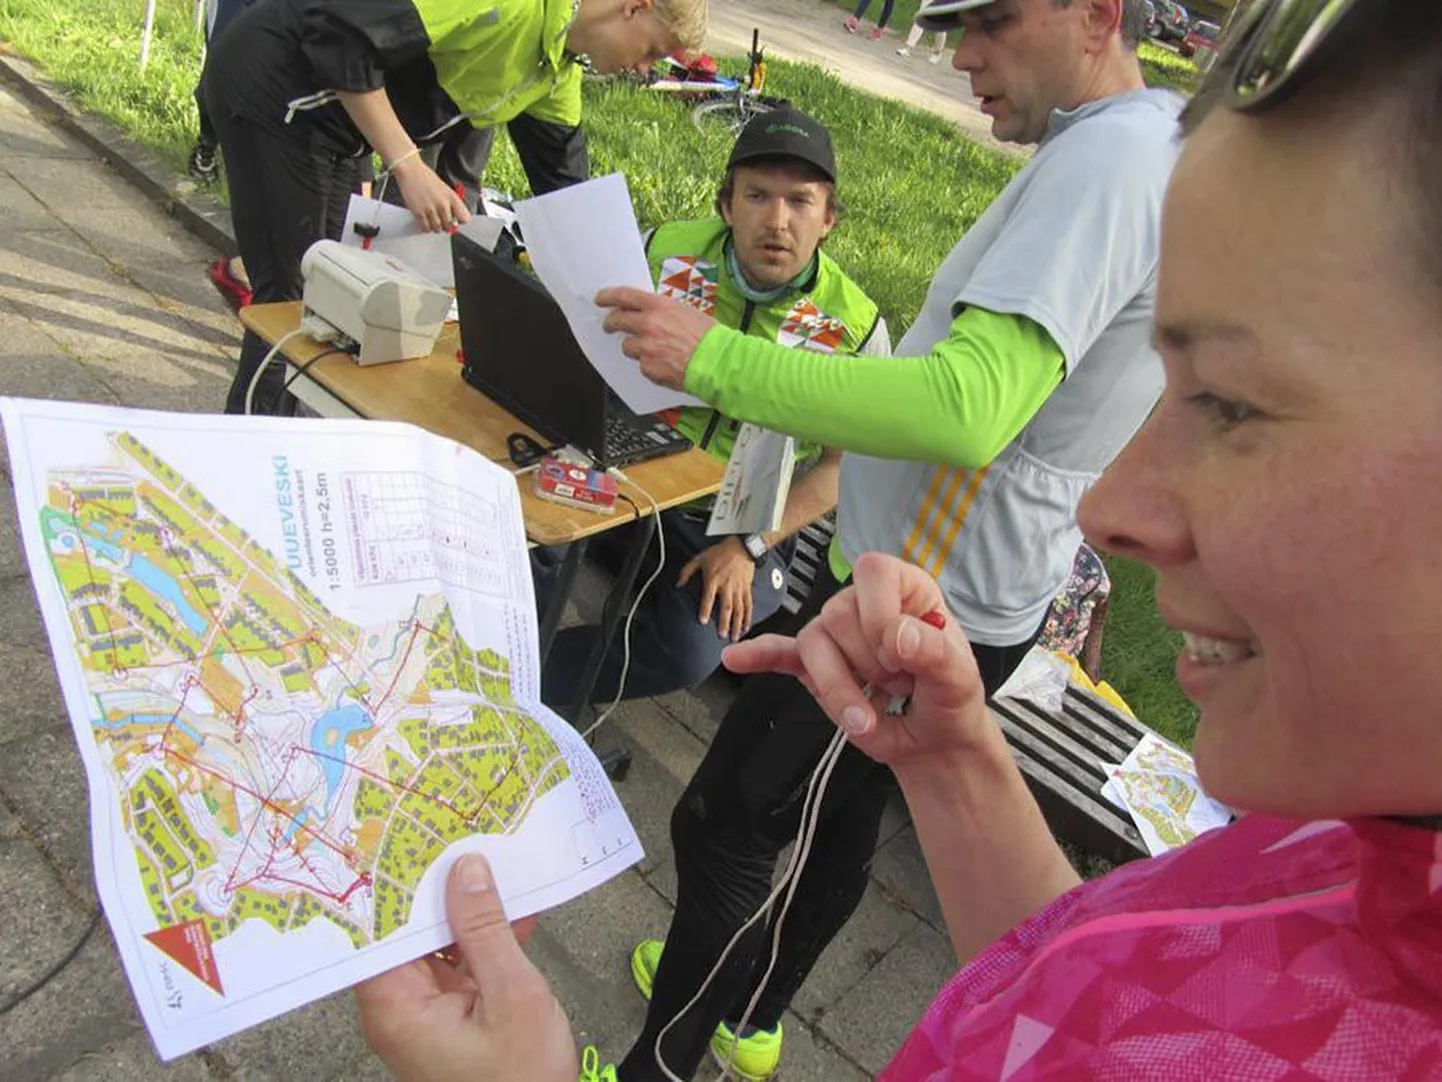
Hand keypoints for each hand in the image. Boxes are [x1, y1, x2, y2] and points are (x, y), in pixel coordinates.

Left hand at [356, 854, 576, 1081]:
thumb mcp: (512, 995)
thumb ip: (486, 930)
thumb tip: (466, 869)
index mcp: (396, 1004)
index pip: (376, 926)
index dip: (391, 878)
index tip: (408, 832)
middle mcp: (398, 1006)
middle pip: (405, 927)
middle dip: (434, 883)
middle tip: (456, 828)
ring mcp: (424, 1011)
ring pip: (435, 941)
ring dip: (467, 907)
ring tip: (493, 856)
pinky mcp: (449, 1016)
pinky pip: (459, 962)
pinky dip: (485, 938)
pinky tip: (516, 906)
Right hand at [393, 158, 470, 233]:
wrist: (411, 171)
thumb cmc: (427, 178)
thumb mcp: (445, 189)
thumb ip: (451, 204)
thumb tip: (454, 221)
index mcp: (452, 198)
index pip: (465, 219)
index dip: (461, 222)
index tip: (457, 221)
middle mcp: (443, 204)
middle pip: (449, 226)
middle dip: (446, 226)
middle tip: (441, 220)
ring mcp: (431, 210)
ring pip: (438, 229)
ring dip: (435, 227)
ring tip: (432, 220)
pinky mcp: (419, 213)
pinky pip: (426, 228)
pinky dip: (426, 227)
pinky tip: (425, 221)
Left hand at [595, 287, 716, 389]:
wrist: (717, 362)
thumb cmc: (708, 337)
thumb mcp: (686, 312)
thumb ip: (663, 312)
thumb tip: (649, 314)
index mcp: (658, 306)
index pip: (624, 296)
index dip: (608, 296)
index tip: (601, 298)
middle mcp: (648, 324)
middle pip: (617, 321)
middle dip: (611, 323)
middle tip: (610, 326)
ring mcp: (646, 348)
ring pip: (627, 346)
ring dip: (635, 347)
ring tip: (654, 350)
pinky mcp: (648, 368)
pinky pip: (642, 365)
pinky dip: (650, 364)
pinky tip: (665, 364)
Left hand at [677, 537, 755, 641]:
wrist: (741, 547)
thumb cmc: (720, 553)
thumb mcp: (699, 558)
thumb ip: (687, 571)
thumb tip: (678, 584)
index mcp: (714, 579)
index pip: (709, 597)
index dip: (705, 610)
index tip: (703, 621)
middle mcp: (727, 586)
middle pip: (726, 607)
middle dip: (724, 622)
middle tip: (722, 635)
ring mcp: (738, 588)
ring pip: (739, 609)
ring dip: (737, 624)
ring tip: (734, 637)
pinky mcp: (747, 589)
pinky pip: (748, 605)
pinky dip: (748, 617)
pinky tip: (746, 627)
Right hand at [721, 552, 989, 769]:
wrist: (933, 742)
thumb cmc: (949, 698)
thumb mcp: (958, 676)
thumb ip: (934, 652)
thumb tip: (896, 636)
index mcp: (904, 588)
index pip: (874, 572)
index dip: (878, 612)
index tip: (898, 654)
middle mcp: (863, 603)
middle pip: (838, 614)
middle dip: (868, 663)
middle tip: (899, 688)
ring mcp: (835, 635)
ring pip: (813, 643)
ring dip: (839, 688)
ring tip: (868, 717)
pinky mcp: (812, 666)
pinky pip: (779, 653)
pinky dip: (759, 657)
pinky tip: (735, 659)